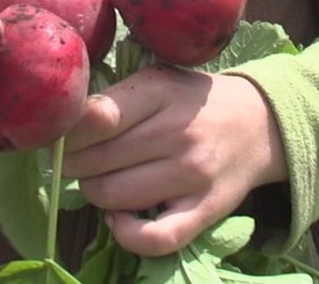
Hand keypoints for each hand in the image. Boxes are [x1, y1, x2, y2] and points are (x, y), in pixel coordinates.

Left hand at [60, 68, 287, 256]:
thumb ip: (113, 99)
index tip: (60, 136)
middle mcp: (177, 132)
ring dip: (93, 193)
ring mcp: (192, 174)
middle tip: (75, 161)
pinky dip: (126, 234)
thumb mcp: (156, 81)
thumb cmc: (192, 101)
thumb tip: (59, 127)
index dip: (65, 132)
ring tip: (99, 181)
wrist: (259, 123)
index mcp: (160, 91)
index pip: (94, 117)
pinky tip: (118, 218)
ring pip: (113, 196)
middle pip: (95, 161)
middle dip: (72, 164)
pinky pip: (155, 238)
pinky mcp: (206, 209)